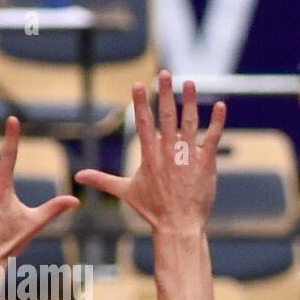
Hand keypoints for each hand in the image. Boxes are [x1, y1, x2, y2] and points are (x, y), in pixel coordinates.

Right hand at [76, 71, 226, 234]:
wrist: (178, 226)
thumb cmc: (152, 210)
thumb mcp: (125, 192)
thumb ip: (103, 180)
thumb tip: (78, 177)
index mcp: (149, 155)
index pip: (143, 123)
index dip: (141, 102)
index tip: (139, 84)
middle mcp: (168, 152)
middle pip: (166, 116)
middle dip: (165, 93)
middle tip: (164, 73)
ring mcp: (188, 157)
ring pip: (190, 122)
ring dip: (190, 101)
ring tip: (189, 82)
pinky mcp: (206, 164)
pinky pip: (213, 138)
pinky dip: (217, 121)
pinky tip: (220, 105)